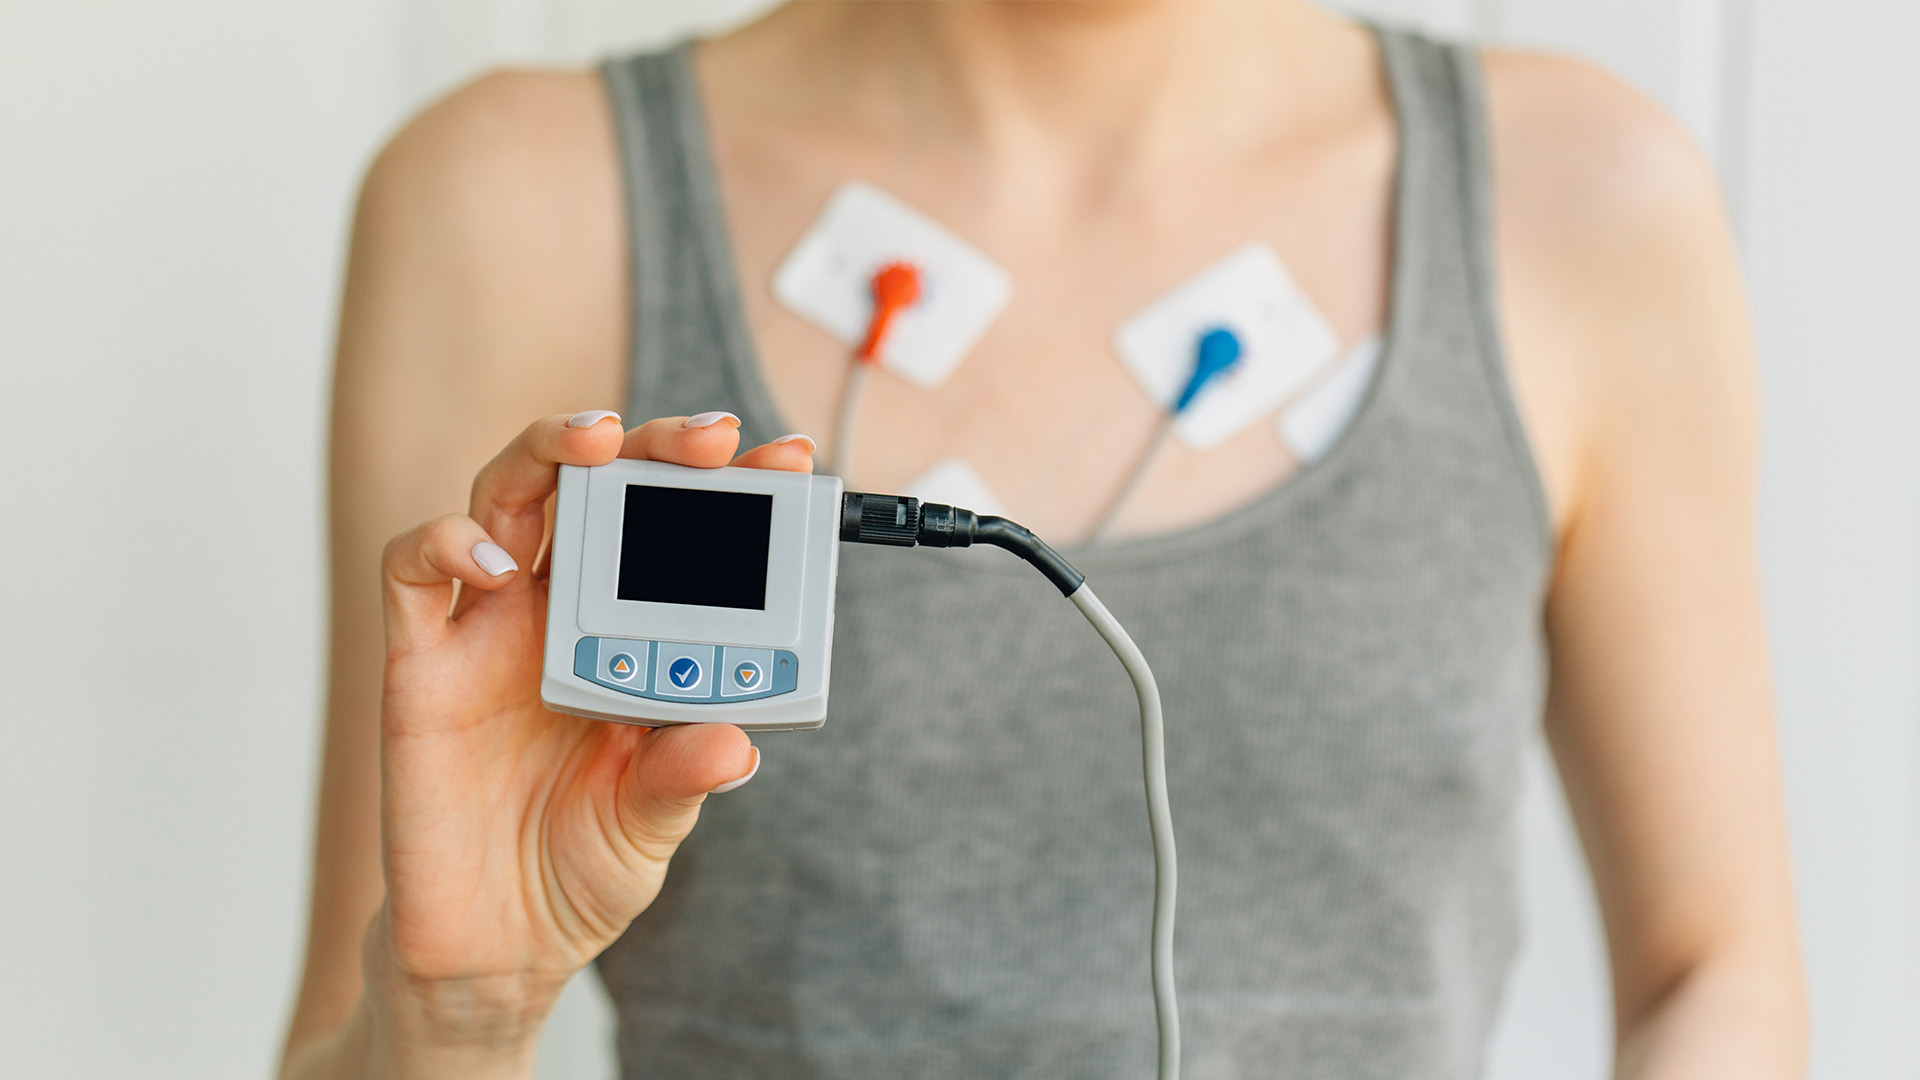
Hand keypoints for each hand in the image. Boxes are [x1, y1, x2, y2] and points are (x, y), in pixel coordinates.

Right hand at [364, 411, 813, 1074]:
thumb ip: (684, 776)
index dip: (730, 488)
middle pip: (595, 486)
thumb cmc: (578, 867)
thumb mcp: (653, 824)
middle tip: (710, 441)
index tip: (790, 461)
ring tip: (598, 444)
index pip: (680, 532)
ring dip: (550, 453)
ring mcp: (488, 628)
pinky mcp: (420, 663)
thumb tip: (735, 743)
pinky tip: (498, 562)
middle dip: (652, 446)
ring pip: (505, 494)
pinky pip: (415, 571)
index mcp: (630, 633)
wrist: (495, 947)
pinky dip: (447, 543)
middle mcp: (560, 611)